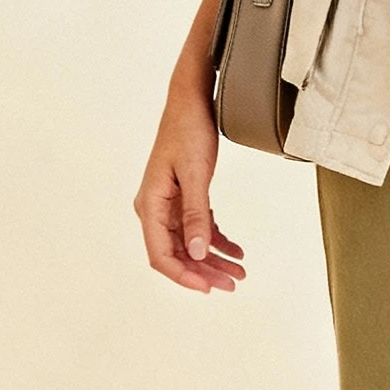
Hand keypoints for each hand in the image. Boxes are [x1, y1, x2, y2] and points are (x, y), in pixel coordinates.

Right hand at [134, 77, 246, 294]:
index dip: (184, 276)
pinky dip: (217, 241)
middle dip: (205, 272)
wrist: (191, 101)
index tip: (209, 288)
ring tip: (239, 272)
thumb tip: (198, 253)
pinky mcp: (183, 198)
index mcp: (149, 205)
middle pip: (177, 253)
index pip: (161, 255)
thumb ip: (196, 215)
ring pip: (189, 244)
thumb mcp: (196, 174)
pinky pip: (198, 228)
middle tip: (233, 284)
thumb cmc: (188, 131)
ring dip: (213, 261)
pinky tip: (236, 251)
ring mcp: (168, 204)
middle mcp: (154, 208)